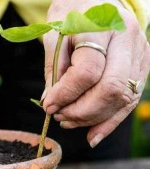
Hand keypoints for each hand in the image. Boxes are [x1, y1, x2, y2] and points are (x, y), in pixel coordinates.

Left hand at [42, 0, 149, 146]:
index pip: (86, 72)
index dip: (65, 94)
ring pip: (122, 99)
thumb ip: (54, 69)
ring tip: (68, 121)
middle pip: (110, 89)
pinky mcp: (143, 66)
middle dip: (81, 111)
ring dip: (93, 118)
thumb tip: (51, 102)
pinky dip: (110, 121)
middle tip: (59, 116)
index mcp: (101, 26)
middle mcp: (127, 40)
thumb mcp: (55, 35)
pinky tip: (92, 134)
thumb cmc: (72, 13)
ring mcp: (140, 54)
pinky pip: (130, 100)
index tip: (47, 105)